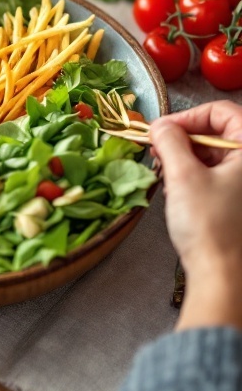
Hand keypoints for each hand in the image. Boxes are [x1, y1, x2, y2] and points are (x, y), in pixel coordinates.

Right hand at [150, 102, 241, 330]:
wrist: (224, 278)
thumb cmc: (211, 228)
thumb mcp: (184, 176)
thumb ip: (170, 142)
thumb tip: (160, 126)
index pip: (222, 112)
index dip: (188, 116)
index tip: (162, 130)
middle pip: (219, 134)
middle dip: (184, 140)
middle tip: (158, 151)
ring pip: (216, 157)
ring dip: (187, 160)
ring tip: (165, 175)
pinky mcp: (240, 205)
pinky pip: (218, 178)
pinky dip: (195, 179)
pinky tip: (177, 193)